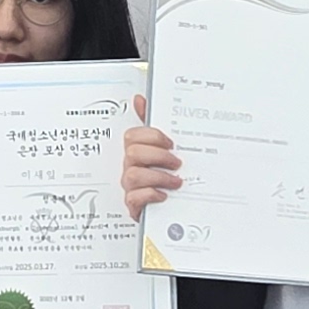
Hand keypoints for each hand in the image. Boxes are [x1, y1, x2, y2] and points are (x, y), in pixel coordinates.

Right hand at [120, 106, 180, 220]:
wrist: (172, 208)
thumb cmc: (165, 177)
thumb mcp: (164, 149)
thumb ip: (153, 125)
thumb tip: (139, 99)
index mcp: (137, 152)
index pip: (133, 136)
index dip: (153, 137)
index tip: (171, 143)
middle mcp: (131, 167)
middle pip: (133, 152)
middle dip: (159, 156)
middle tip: (177, 163)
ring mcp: (130, 186)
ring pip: (133, 175)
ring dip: (159, 177)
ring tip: (176, 182)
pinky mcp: (133, 204)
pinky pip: (134, 198)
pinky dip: (151, 195)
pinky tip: (164, 195)